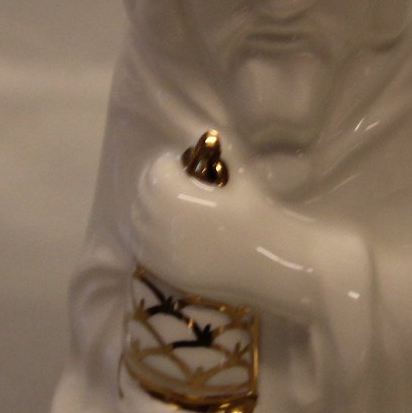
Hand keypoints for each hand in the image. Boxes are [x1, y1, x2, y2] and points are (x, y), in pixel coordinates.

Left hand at [131, 149, 312, 313]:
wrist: (273, 262)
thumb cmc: (259, 215)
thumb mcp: (239, 177)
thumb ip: (217, 156)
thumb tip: (206, 140)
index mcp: (176, 196)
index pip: (156, 170)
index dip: (170, 165)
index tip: (184, 167)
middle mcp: (161, 224)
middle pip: (143, 194)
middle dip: (157, 185)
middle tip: (178, 184)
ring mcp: (162, 252)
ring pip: (138, 222)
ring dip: (151, 210)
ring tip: (174, 208)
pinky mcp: (167, 272)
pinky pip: (144, 248)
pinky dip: (150, 237)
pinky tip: (171, 233)